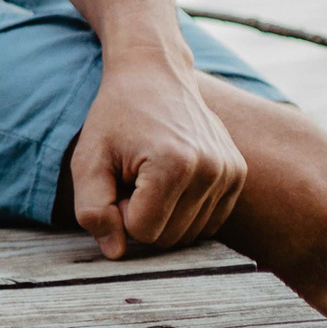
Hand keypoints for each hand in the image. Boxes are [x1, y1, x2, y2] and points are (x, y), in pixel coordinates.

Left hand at [70, 48, 247, 257]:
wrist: (154, 73)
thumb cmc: (115, 116)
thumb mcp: (88, 158)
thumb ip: (92, 209)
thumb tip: (115, 254)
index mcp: (175, 165)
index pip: (143, 232)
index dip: (119, 211)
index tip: (116, 177)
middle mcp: (214, 170)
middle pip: (170, 238)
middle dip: (140, 216)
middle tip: (129, 176)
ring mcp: (232, 173)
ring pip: (190, 234)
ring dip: (162, 214)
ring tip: (149, 175)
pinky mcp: (239, 176)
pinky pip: (208, 222)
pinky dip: (184, 211)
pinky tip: (171, 180)